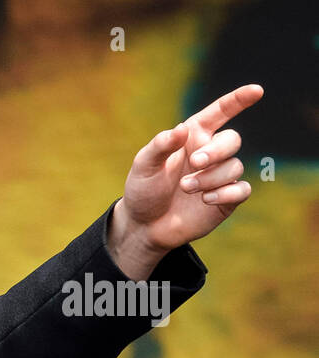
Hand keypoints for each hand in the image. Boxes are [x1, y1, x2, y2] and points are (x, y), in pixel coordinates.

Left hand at [107, 84, 262, 279]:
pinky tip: (206, 200)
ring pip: (234, 167)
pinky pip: (242, 190)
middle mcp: (210, 153)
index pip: (220, 112)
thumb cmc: (143, 190)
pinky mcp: (226, 198)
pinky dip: (227, 193)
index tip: (257, 90)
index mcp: (192, 137)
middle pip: (232, 140)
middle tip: (194, 163)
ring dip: (210, 178)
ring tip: (185, 188)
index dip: (239, 100)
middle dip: (216, 150)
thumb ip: (161, 145)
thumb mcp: (143, 166)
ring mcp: (219, 176)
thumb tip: (181, 129)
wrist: (144, 225)